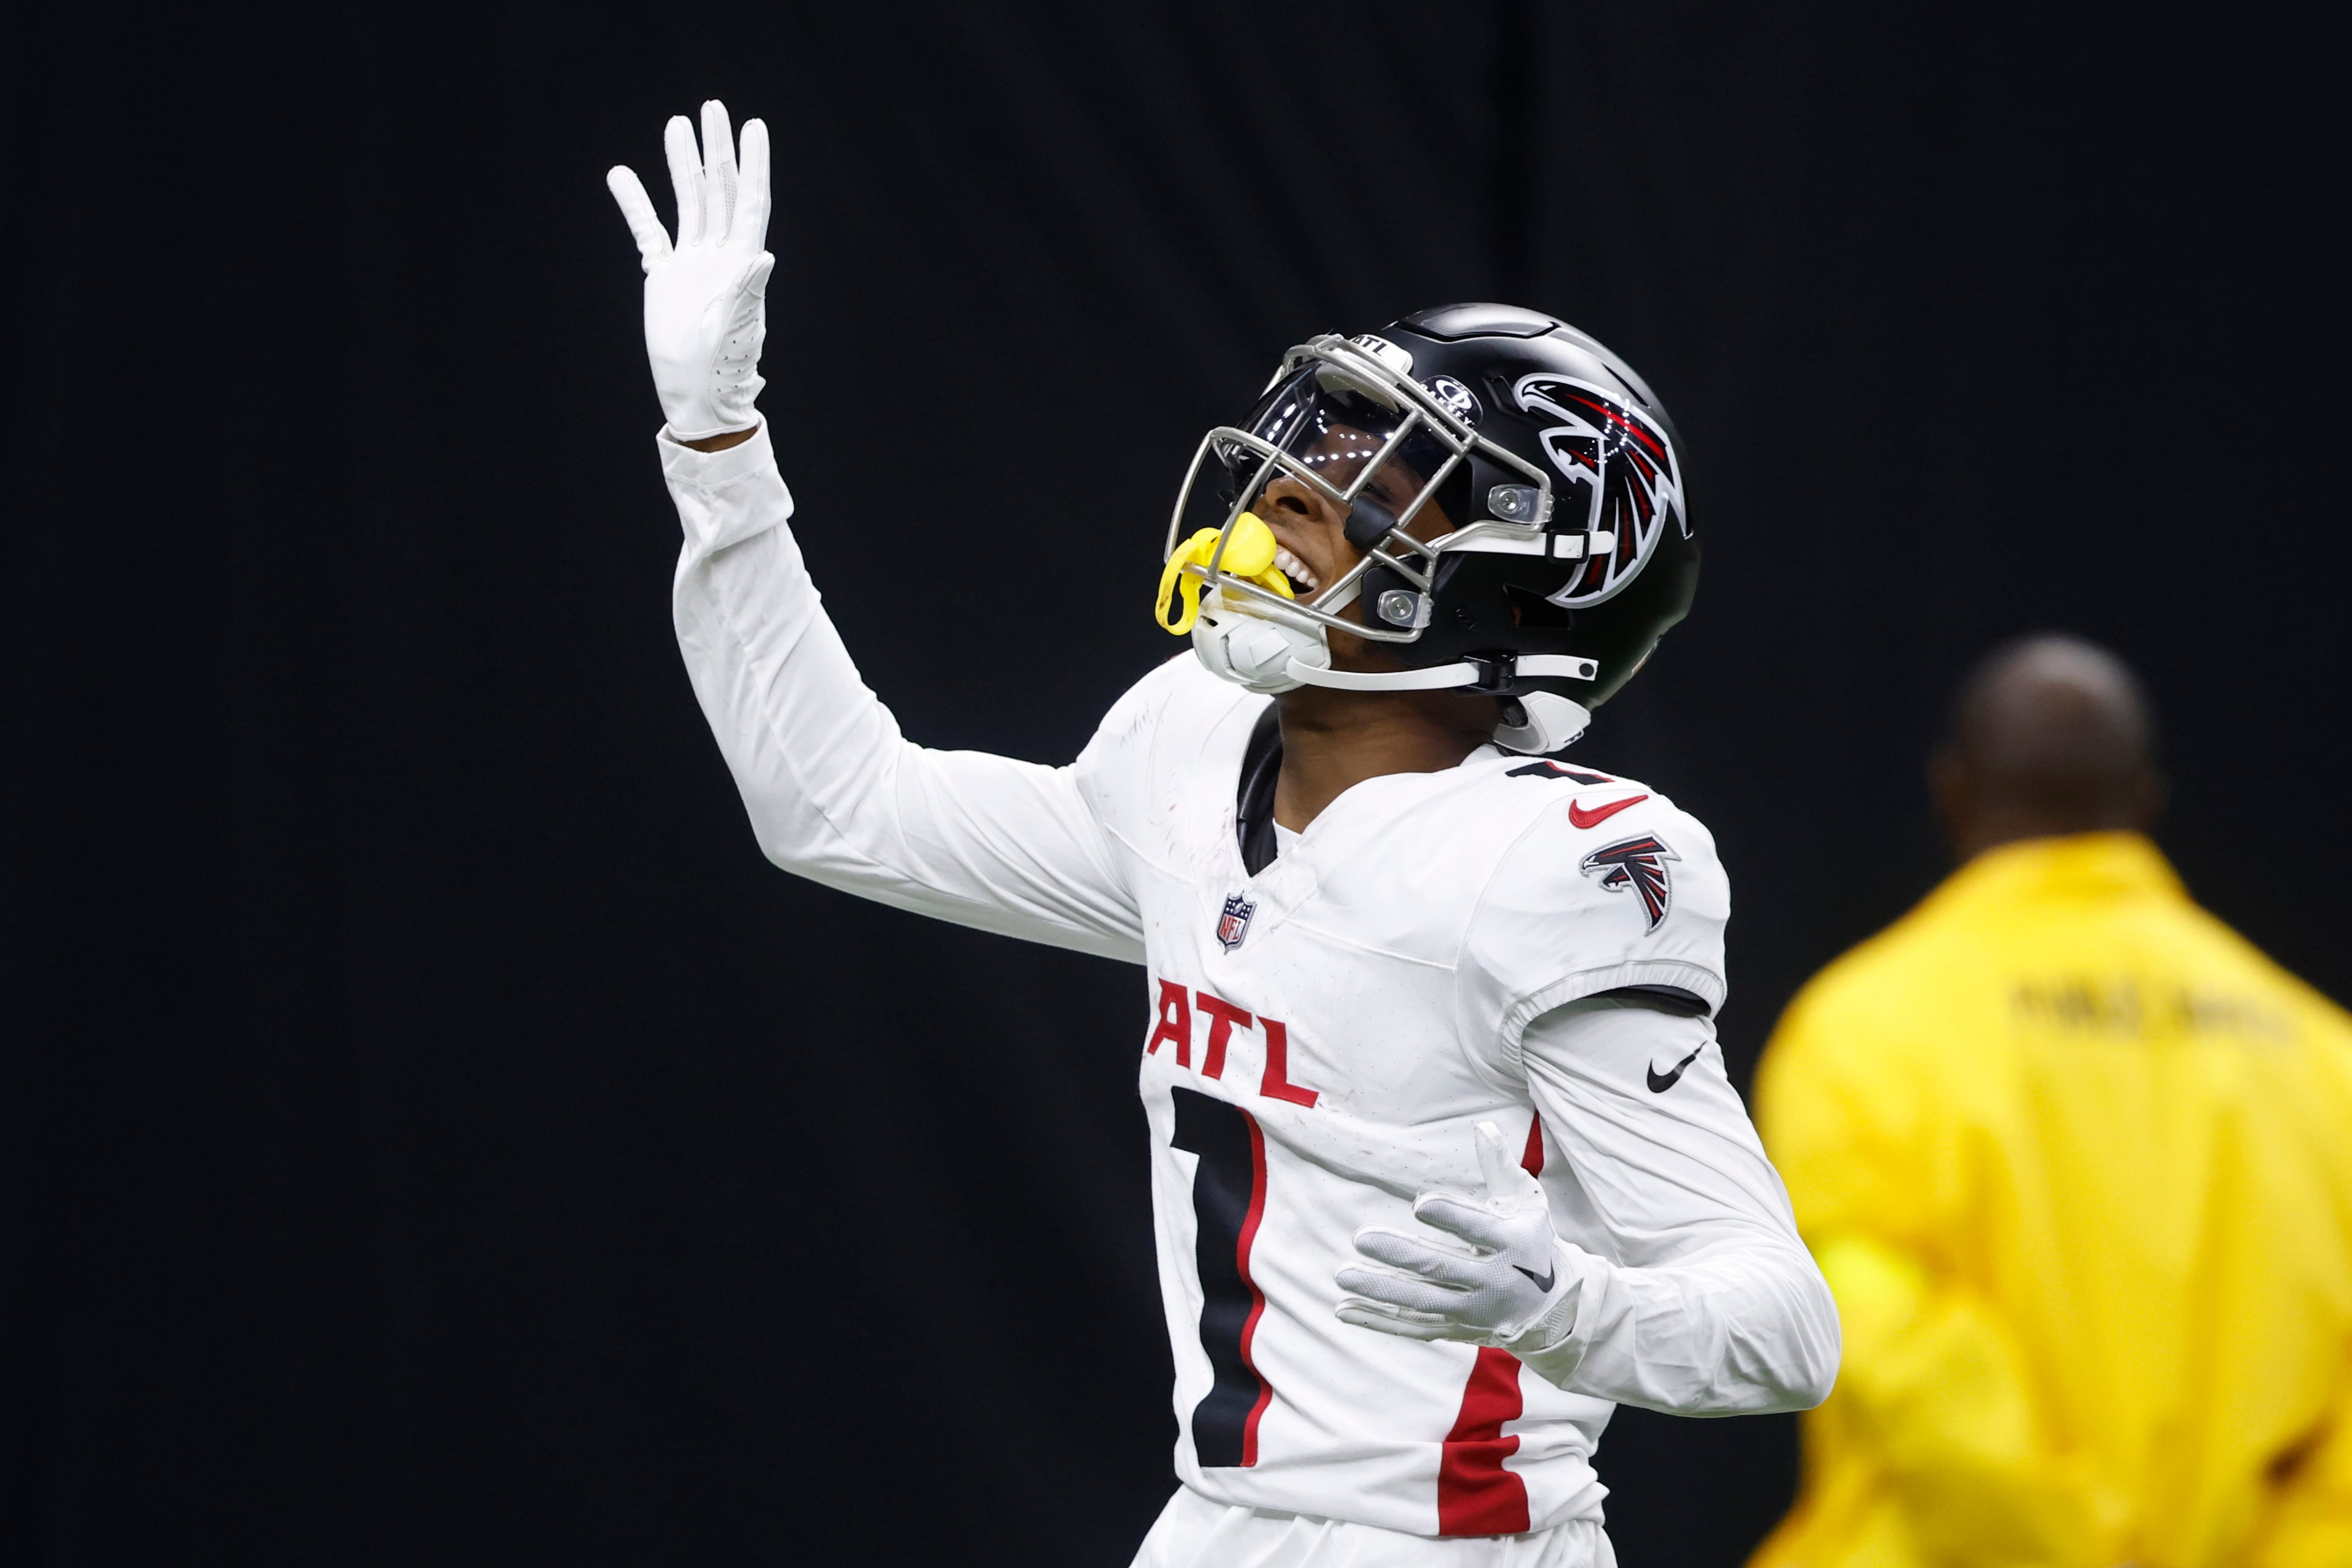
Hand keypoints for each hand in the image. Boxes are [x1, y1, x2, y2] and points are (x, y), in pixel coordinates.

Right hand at [607, 101, 773, 440]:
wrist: (696, 395)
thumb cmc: (722, 368)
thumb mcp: (735, 328)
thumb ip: (747, 291)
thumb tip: (763, 256)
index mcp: (741, 262)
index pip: (750, 201)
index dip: (753, 163)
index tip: (753, 125)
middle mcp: (718, 254)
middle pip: (719, 190)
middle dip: (717, 149)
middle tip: (712, 107)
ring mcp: (692, 262)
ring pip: (688, 202)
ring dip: (683, 165)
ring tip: (676, 124)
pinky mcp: (666, 276)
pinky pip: (649, 231)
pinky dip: (636, 204)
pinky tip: (621, 174)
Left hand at [1335, 1121, 1585, 1348]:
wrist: (1555, 1308)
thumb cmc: (1533, 1241)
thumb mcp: (1526, 1203)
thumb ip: (1500, 1167)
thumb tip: (1482, 1127)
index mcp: (1513, 1245)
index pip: (1479, 1231)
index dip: (1451, 1217)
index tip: (1419, 1204)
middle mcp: (1494, 1282)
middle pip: (1441, 1269)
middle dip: (1400, 1255)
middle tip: (1362, 1238)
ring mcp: (1474, 1312)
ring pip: (1421, 1302)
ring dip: (1380, 1290)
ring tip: (1343, 1274)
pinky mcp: (1458, 1330)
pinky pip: (1414, 1326)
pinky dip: (1380, 1321)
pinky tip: (1345, 1309)